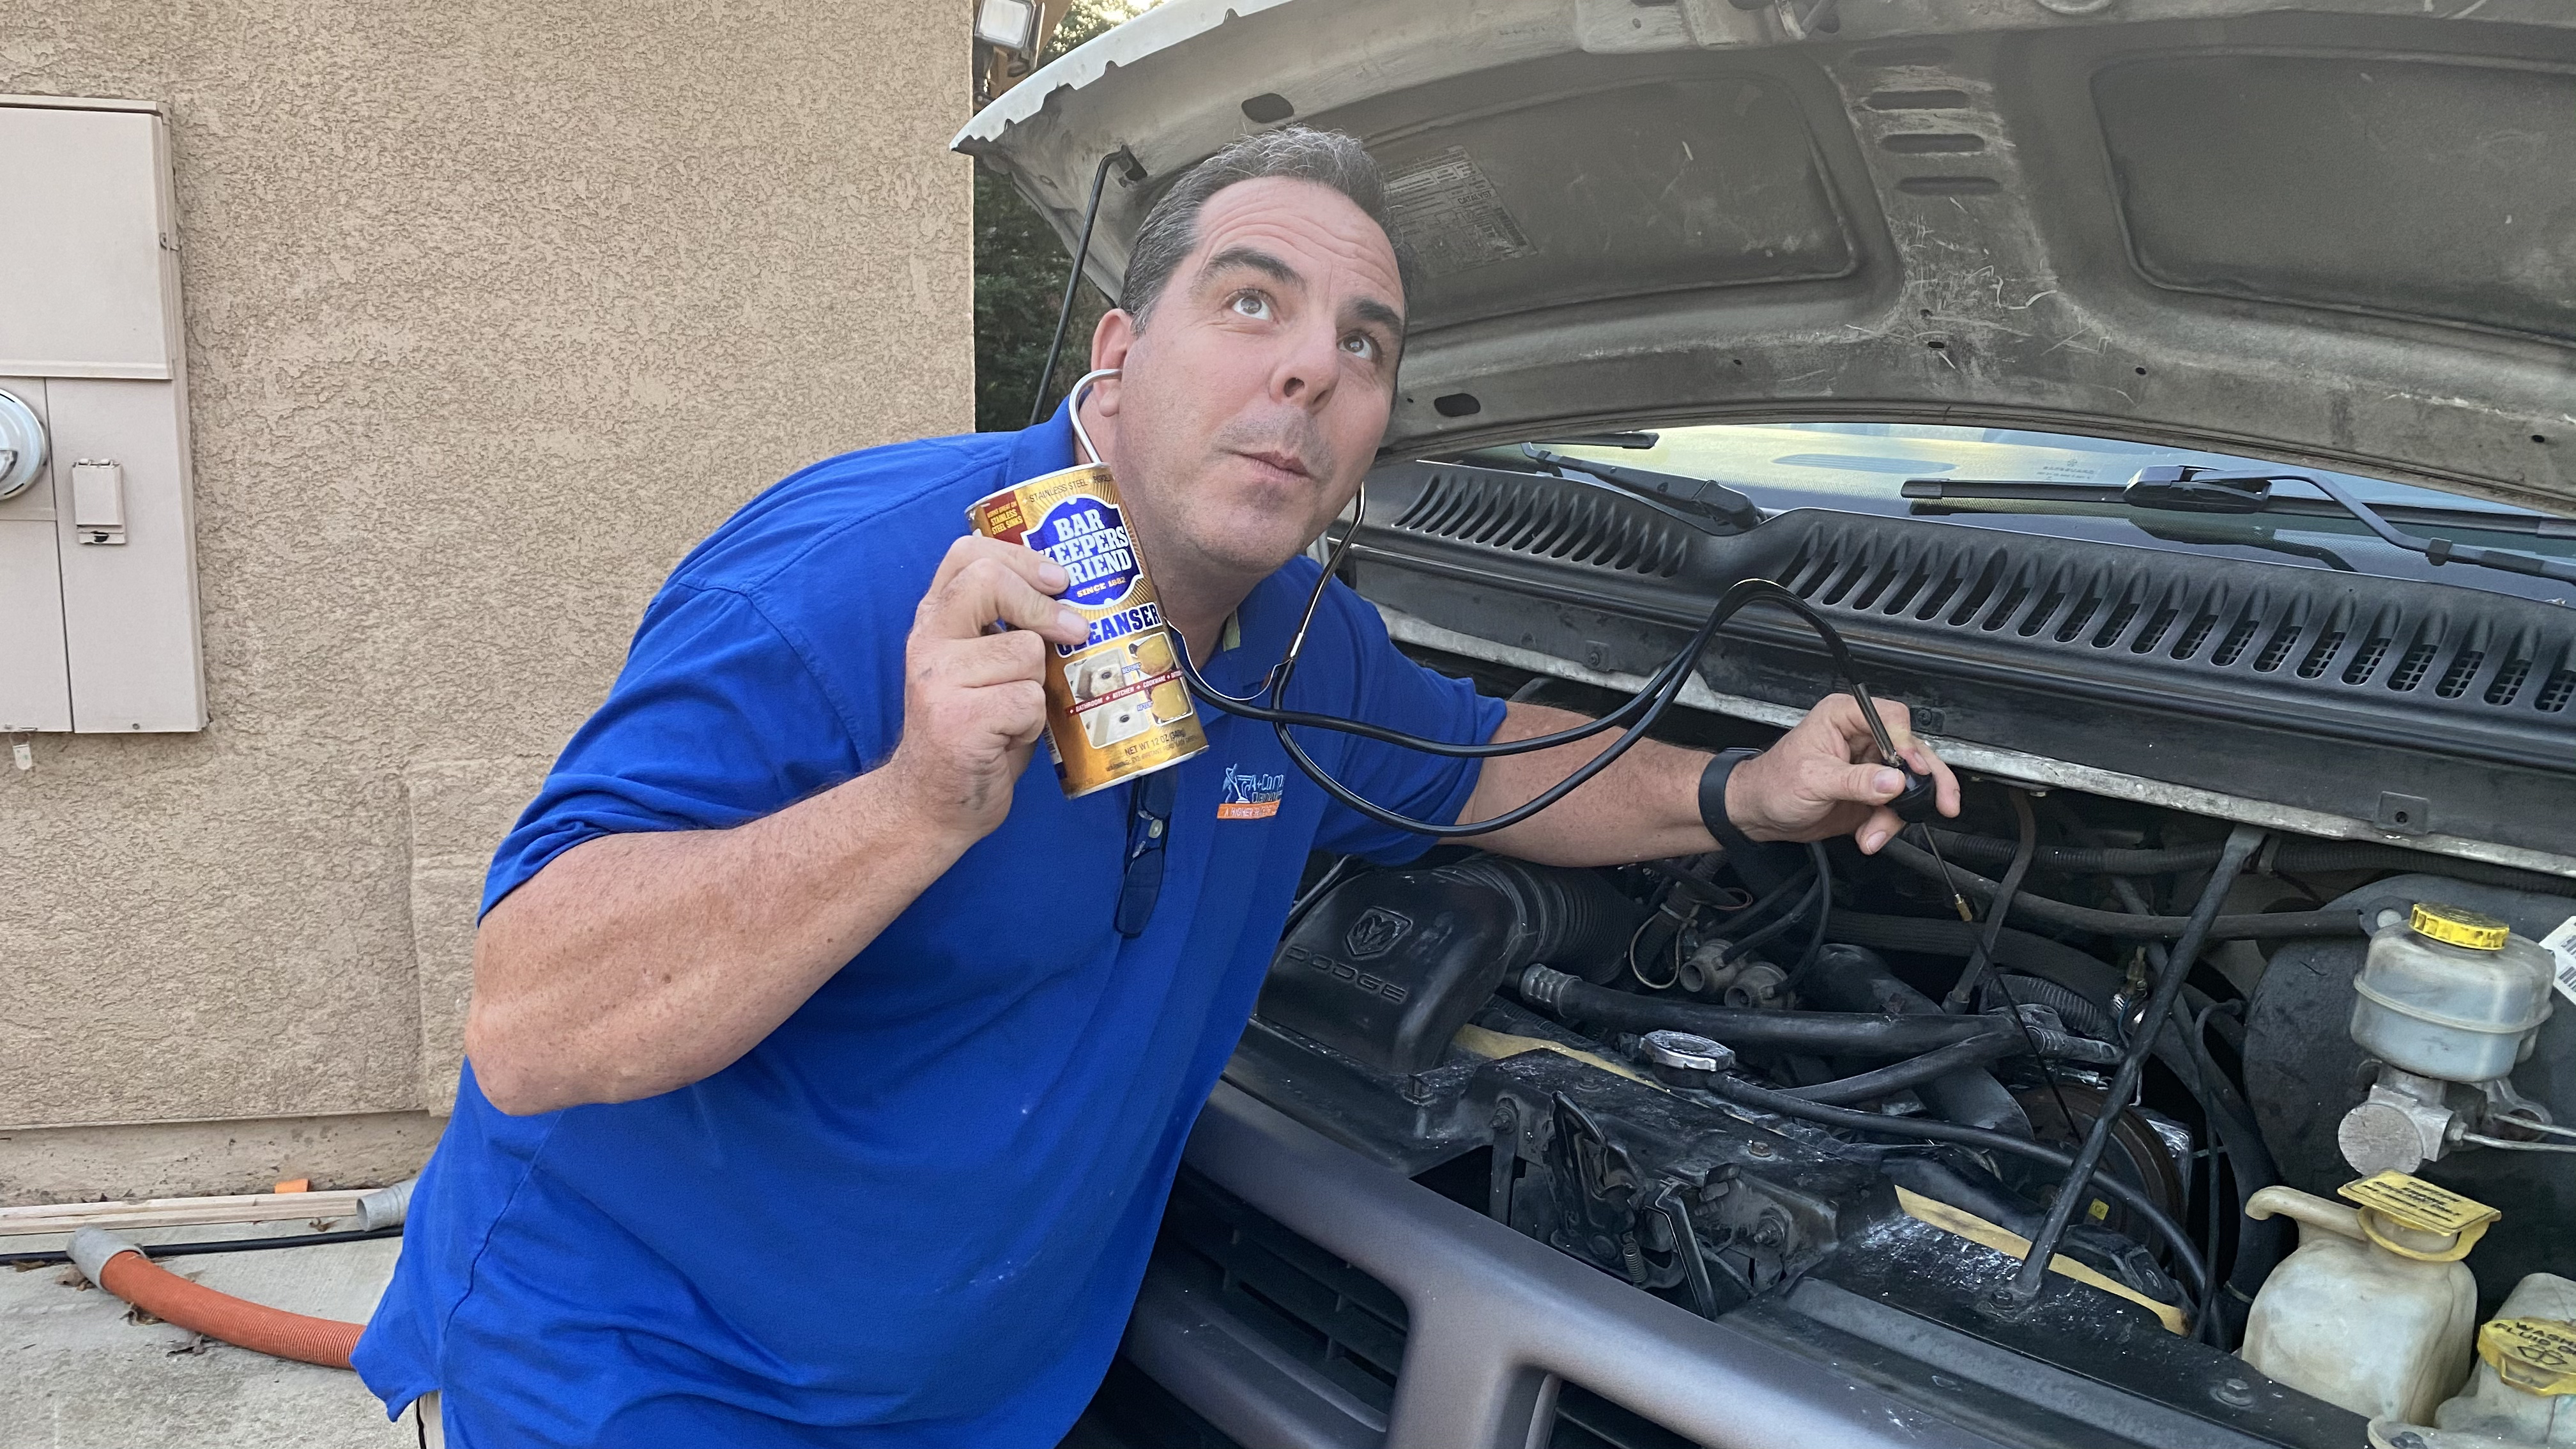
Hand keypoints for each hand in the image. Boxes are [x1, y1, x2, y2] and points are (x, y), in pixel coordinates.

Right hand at [881, 536, 1091, 839]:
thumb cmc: (972, 734)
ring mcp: (938, 681)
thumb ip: (1005, 632)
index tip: (1058, 580)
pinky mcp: (959, 720)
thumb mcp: (978, 671)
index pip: (966, 554)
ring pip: (1024, 653)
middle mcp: (927, 643)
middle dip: (1042, 606)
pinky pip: (1028, 701)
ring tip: (1015, 713)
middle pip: (990, 583)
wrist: (931, 804)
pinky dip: (1032, 724)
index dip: (1020, 556)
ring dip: (1037, 686)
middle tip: (1074, 631)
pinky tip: (1009, 739)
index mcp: (933, 623)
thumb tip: (1076, 606)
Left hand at [1723, 694, 1958, 852]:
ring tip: (1874, 833)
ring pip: (1910, 784)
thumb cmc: (1773, 783)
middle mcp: (1863, 736)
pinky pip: (1897, 808)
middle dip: (1928, 782)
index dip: (1908, 744)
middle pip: (1914, 751)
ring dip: (1898, 814)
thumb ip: (1856, 781)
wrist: (1760, 814)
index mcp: (1845, 717)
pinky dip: (1887, 826)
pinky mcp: (1874, 793)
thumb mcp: (1813, 779)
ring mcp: (1872, 766)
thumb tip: (1892, 782)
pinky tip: (1869, 836)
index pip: (1892, 718)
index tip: (1913, 770)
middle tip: (1941, 803)